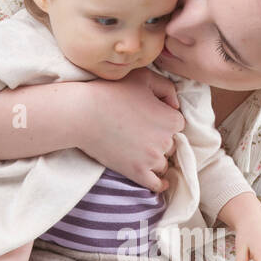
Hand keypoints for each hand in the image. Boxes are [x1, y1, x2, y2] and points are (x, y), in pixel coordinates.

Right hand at [75, 69, 184, 192]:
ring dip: (156, 159)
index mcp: (171, 120)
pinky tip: (161, 182)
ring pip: (163, 163)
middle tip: (140, 132)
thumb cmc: (112, 91)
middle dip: (160, 140)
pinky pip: (156, 184)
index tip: (148, 117)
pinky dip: (160, 183)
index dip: (163, 119)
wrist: (83, 113)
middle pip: (171, 144)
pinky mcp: (136, 172)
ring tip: (141, 151)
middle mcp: (166, 141)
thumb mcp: (144, 77)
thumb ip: (167, 87)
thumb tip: (175, 105)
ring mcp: (151, 159)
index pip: (177, 124)